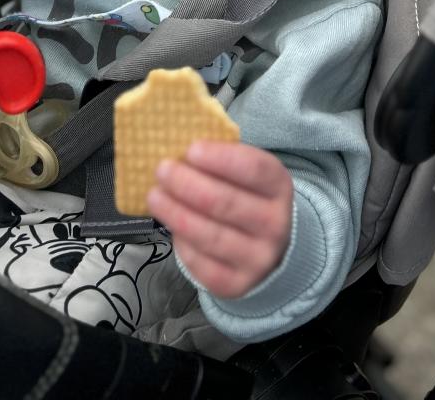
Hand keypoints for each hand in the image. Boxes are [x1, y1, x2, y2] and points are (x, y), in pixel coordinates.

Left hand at [147, 141, 292, 299]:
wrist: (270, 247)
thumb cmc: (248, 198)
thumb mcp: (248, 175)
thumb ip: (222, 162)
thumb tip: (180, 152)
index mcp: (280, 187)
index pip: (254, 169)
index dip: (221, 158)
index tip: (191, 149)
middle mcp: (275, 224)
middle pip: (226, 203)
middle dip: (187, 184)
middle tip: (162, 170)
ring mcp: (258, 259)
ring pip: (210, 235)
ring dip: (176, 213)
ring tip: (155, 196)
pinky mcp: (237, 285)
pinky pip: (201, 263)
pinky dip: (181, 243)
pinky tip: (171, 226)